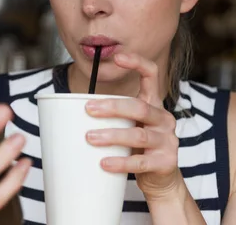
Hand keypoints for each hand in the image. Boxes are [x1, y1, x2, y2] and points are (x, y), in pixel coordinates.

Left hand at [84, 53, 181, 199]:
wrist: (160, 177)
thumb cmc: (137, 146)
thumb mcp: (129, 124)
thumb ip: (111, 114)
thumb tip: (68, 105)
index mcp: (154, 103)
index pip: (151, 75)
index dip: (137, 63)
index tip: (117, 57)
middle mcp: (164, 118)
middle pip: (139, 106)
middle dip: (112, 106)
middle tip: (88, 109)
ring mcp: (167, 141)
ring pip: (138, 135)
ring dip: (112, 135)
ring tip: (90, 137)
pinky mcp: (165, 163)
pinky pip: (140, 162)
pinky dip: (120, 162)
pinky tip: (104, 162)